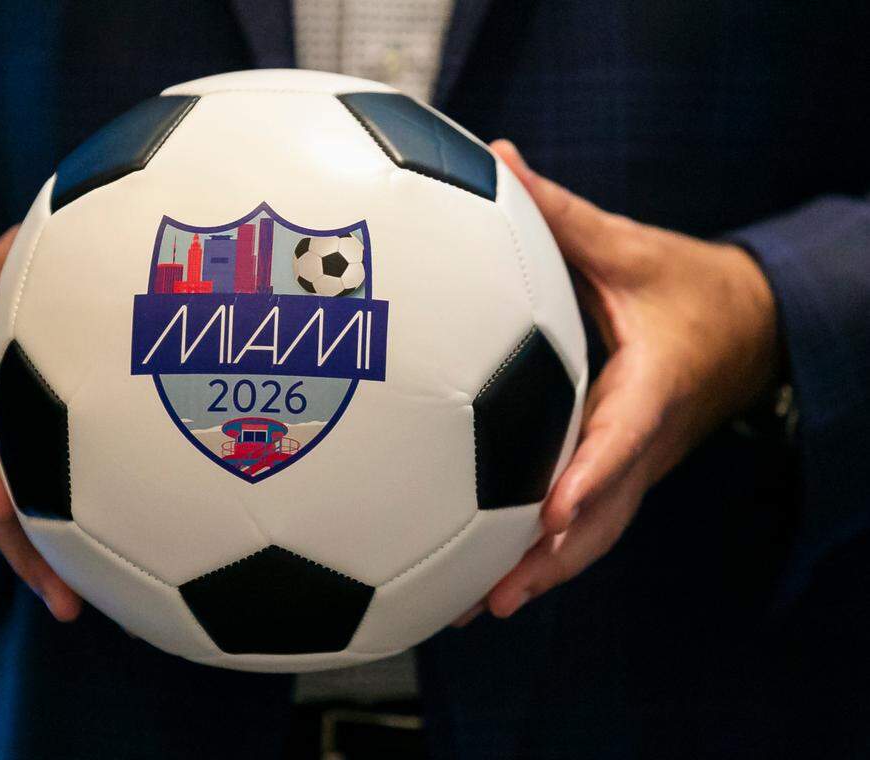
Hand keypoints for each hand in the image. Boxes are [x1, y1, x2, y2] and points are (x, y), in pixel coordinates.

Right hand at [0, 227, 81, 621]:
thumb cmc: (1, 279)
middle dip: (29, 551)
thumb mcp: (11, 250)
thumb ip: (42, 240)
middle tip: (64, 599)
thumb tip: (103, 193)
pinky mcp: (52, 462)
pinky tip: (159, 560)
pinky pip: (74, 499)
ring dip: (63, 562)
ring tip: (103, 610)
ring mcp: (18, 452)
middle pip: (3, 499)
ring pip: (35, 515)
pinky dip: (102, 532)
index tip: (0, 500)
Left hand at [453, 141, 778, 625]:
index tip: (553, 516)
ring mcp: (633, 466)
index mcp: (654, 386)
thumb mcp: (629, 247)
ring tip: (464, 612)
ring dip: (537, 575)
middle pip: (603, 516)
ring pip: (591, 535)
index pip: (624, 438)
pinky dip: (539, 556)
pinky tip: (480, 580)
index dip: (592, 479)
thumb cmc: (686, 289)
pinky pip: (582, 524)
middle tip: (485, 599)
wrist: (747, 330)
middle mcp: (645, 441)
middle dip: (548, 562)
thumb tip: (495, 158)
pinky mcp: (618, 473)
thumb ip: (561, 213)